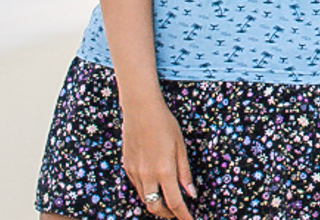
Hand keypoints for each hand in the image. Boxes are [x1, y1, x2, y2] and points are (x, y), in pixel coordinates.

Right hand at [121, 96, 196, 219]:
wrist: (140, 110)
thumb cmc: (164, 124)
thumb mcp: (181, 147)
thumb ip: (185, 173)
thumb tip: (191, 193)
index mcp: (164, 171)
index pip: (175, 203)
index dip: (183, 216)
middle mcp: (147, 175)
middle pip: (156, 207)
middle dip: (168, 214)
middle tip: (179, 211)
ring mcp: (135, 172)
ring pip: (145, 199)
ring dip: (157, 203)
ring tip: (168, 199)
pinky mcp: (127, 167)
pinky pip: (137, 187)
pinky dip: (147, 191)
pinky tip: (155, 183)